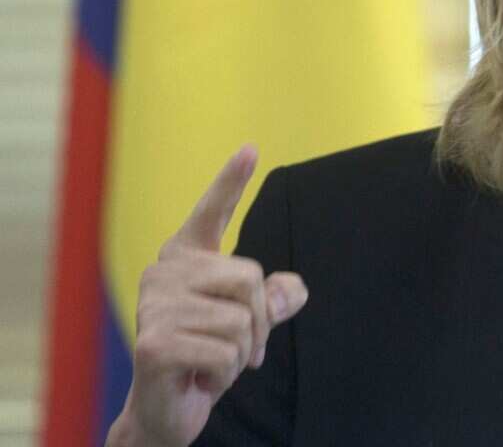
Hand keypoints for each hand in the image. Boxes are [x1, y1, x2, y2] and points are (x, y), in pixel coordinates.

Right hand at [108, 146, 307, 446]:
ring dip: (241, 355)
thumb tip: (294, 290)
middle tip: (239, 349)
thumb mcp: (246, 324)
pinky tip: (200, 379)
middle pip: (250, 278)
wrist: (165, 408)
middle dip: (259, 323)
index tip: (251, 148)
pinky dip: (226, 375)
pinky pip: (227, 352)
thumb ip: (272, 300)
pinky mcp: (155, 343)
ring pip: (242, 321)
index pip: (211, 213)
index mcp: (186, 259)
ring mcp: (154, 306)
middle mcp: (163, 272)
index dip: (230, 180)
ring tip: (212, 364)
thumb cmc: (205, 358)